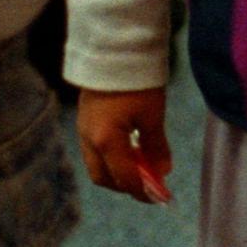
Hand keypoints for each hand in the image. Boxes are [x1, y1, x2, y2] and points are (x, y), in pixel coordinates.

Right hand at [75, 86, 173, 203]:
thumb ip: (156, 146)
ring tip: (143, 164)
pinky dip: (112, 157)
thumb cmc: (136, 81)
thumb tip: (163, 172)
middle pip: (104, 177)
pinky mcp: (84, 121)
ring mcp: (83, 131)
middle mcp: (89, 140)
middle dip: (127, 185)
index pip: (124, 178)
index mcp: (106, 141)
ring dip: (119, 171)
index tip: (160, 197)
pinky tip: (131, 148)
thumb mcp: (153, 115)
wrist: (113, 49)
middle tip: (150, 184)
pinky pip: (95, 150)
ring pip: (97, 165)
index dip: (143, 192)